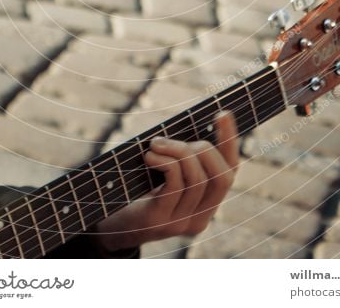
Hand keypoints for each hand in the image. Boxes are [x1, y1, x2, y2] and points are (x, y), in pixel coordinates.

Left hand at [94, 110, 238, 251]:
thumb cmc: (137, 191)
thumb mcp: (165, 175)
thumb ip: (183, 160)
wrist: (109, 225)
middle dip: (200, 147)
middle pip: (221, 176)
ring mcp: (182, 223)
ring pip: (197, 177)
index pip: (230, 172)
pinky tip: (149, 156)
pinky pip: (175, 183)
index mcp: (206, 205)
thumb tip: (193, 125)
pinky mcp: (161, 221)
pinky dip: (165, 161)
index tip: (222, 113)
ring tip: (155, 144)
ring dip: (177, 150)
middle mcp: (200, 218)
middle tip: (170, 140)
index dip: (230, 142)